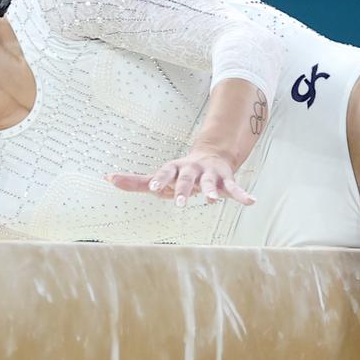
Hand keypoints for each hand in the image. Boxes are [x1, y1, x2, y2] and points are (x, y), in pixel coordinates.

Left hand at [109, 148, 253, 207]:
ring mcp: (210, 174)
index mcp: (175, 169)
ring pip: (211, 181)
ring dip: (211, 190)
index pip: (165, 172)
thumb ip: (136, 182)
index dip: (160, 180)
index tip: (153, 188)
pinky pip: (235, 188)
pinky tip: (252, 202)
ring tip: (211, 200)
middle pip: (187, 178)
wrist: (211, 157)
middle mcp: (192, 169)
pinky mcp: (226, 180)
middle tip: (179, 202)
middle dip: (183, 188)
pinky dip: (243, 195)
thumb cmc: (180, 173)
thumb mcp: (160, 177)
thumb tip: (108, 179)